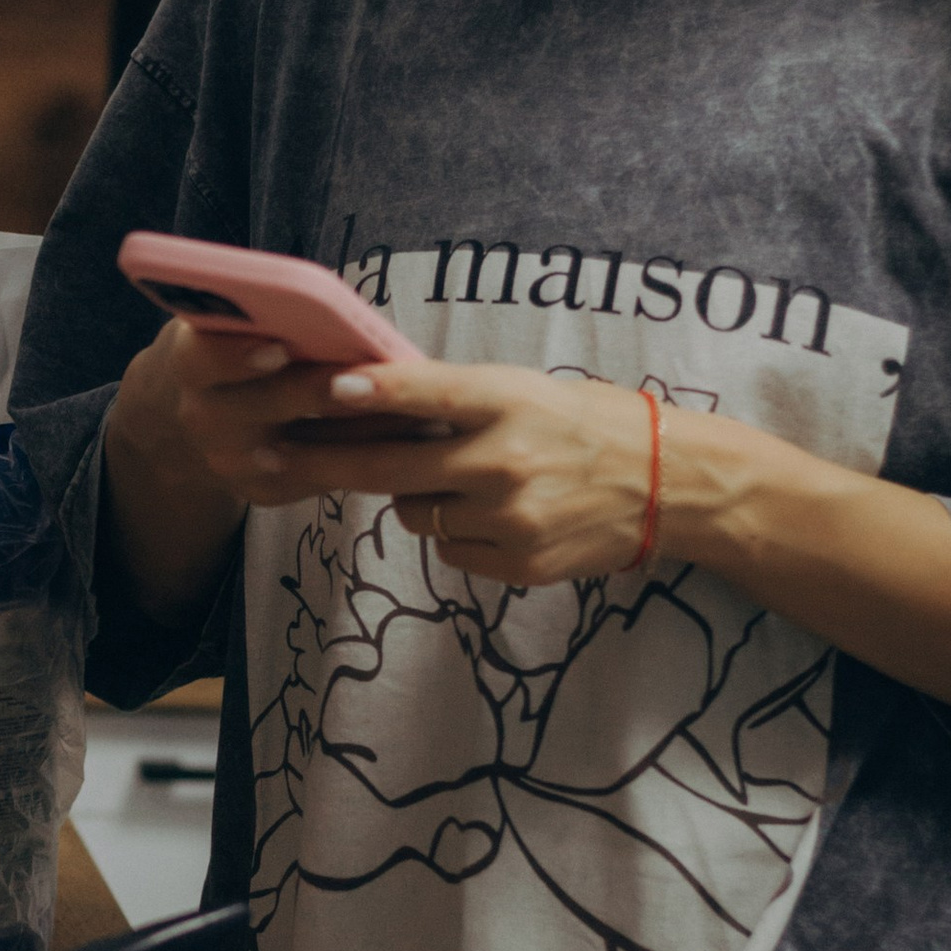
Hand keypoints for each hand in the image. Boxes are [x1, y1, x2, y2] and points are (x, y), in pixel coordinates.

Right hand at [99, 314, 397, 627]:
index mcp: (191, 364)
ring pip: (307, 449)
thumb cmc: (232, 346)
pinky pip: (322, 476)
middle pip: (267, 404)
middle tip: (372, 380)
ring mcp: (233, 462)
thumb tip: (334, 309)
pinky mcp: (264, 490)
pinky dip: (367, 457)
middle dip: (320, 391)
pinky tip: (411, 438)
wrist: (193, 413)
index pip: (207, 358)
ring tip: (417, 410)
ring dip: (364, 430)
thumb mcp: (230, 320)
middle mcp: (204, 418)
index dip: (240, 355)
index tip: (279, 347)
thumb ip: (264, 313)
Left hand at [327, 358, 655, 587]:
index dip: (372, 390)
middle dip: (327, 460)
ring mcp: (511, 517)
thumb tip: (372, 398)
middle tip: (280, 451)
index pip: (428, 392)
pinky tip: (493, 515)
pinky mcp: (518, 563)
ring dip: (414, 496)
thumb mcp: (530, 392)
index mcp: (511, 401)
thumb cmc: (590, 425)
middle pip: (390, 467)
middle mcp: (506, 459)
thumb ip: (460, 400)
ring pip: (414, 513)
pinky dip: (455, 533)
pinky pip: (449, 550)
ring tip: (456, 479)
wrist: (670, 486)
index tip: (326, 386)